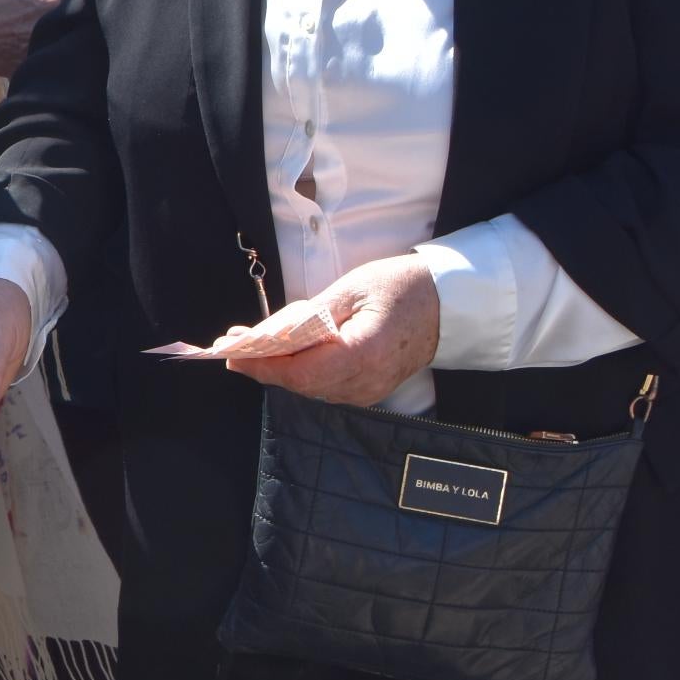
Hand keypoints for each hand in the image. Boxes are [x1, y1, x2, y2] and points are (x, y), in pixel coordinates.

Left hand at [227, 255, 441, 406]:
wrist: (447, 305)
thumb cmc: (402, 288)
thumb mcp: (353, 288)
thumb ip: (312, 315)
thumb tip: (273, 333)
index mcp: (365, 354)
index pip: (303, 373)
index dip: (265, 367)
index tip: (234, 355)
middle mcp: (368, 381)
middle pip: (303, 385)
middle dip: (264, 367)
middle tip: (232, 347)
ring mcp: (370, 391)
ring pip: (312, 389)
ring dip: (280, 370)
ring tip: (250, 347)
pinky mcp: (370, 390)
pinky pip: (327, 387)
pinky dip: (301, 373)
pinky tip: (283, 355)